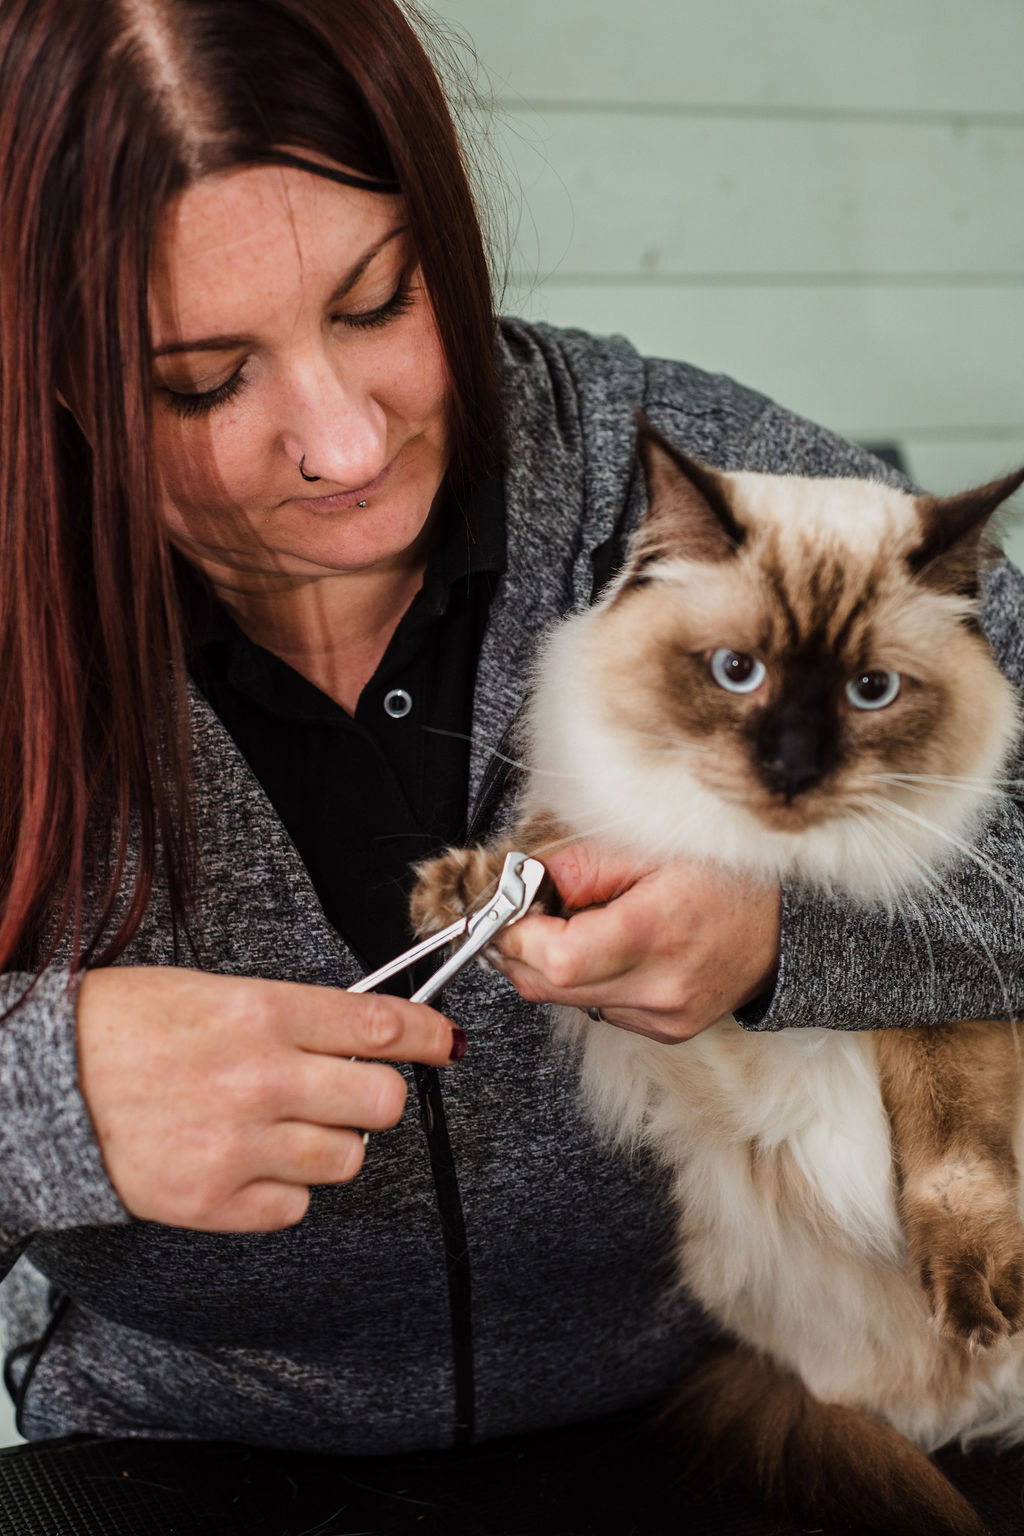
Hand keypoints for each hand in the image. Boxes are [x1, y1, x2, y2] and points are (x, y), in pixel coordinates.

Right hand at [77, 967, 457, 1231]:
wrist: (46, 1085)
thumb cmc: (123, 1027)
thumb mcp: (215, 992)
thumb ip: (293, 1016)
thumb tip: (366, 1034)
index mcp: (262, 1013)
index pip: (380, 1025)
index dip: (429, 1035)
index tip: (448, 1042)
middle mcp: (261, 1079)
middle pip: (381, 1101)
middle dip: (372, 1094)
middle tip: (341, 1091)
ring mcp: (239, 1146)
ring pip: (346, 1159)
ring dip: (327, 1143)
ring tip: (278, 1127)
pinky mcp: (212, 1202)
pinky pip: (295, 1208)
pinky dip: (281, 1189)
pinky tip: (244, 1162)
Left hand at [493, 845, 780, 1042]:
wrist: (789, 923)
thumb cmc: (726, 875)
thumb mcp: (647, 846)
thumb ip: (575, 866)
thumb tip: (517, 882)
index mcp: (657, 933)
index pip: (557, 959)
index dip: (516, 935)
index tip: (508, 907)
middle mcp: (662, 988)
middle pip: (549, 987)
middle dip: (519, 949)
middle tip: (523, 910)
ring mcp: (664, 1017)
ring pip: (567, 1002)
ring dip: (552, 965)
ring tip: (580, 922)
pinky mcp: (666, 1030)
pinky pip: (599, 1009)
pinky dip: (587, 980)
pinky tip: (611, 948)